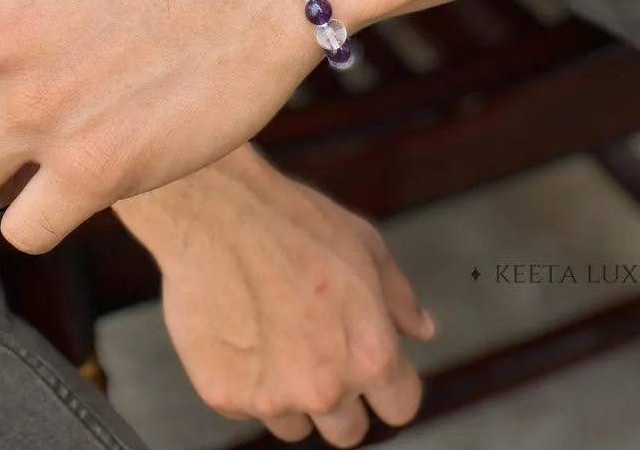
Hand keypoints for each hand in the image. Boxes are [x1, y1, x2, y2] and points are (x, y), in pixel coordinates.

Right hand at [117, 147, 434, 446]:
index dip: (389, 384)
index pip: (400, 407)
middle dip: (340, 398)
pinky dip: (245, 379)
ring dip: (289, 392)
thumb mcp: (366, 244)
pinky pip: (245, 406)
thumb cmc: (290, 222)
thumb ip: (399, 298)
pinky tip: (241, 330)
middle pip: (348, 431)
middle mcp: (325, 386)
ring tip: (273, 333)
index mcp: (370, 353)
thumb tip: (423, 329)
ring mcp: (271, 397)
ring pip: (294, 424)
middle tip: (317, 348)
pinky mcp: (225, 395)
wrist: (216, 212)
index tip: (372, 367)